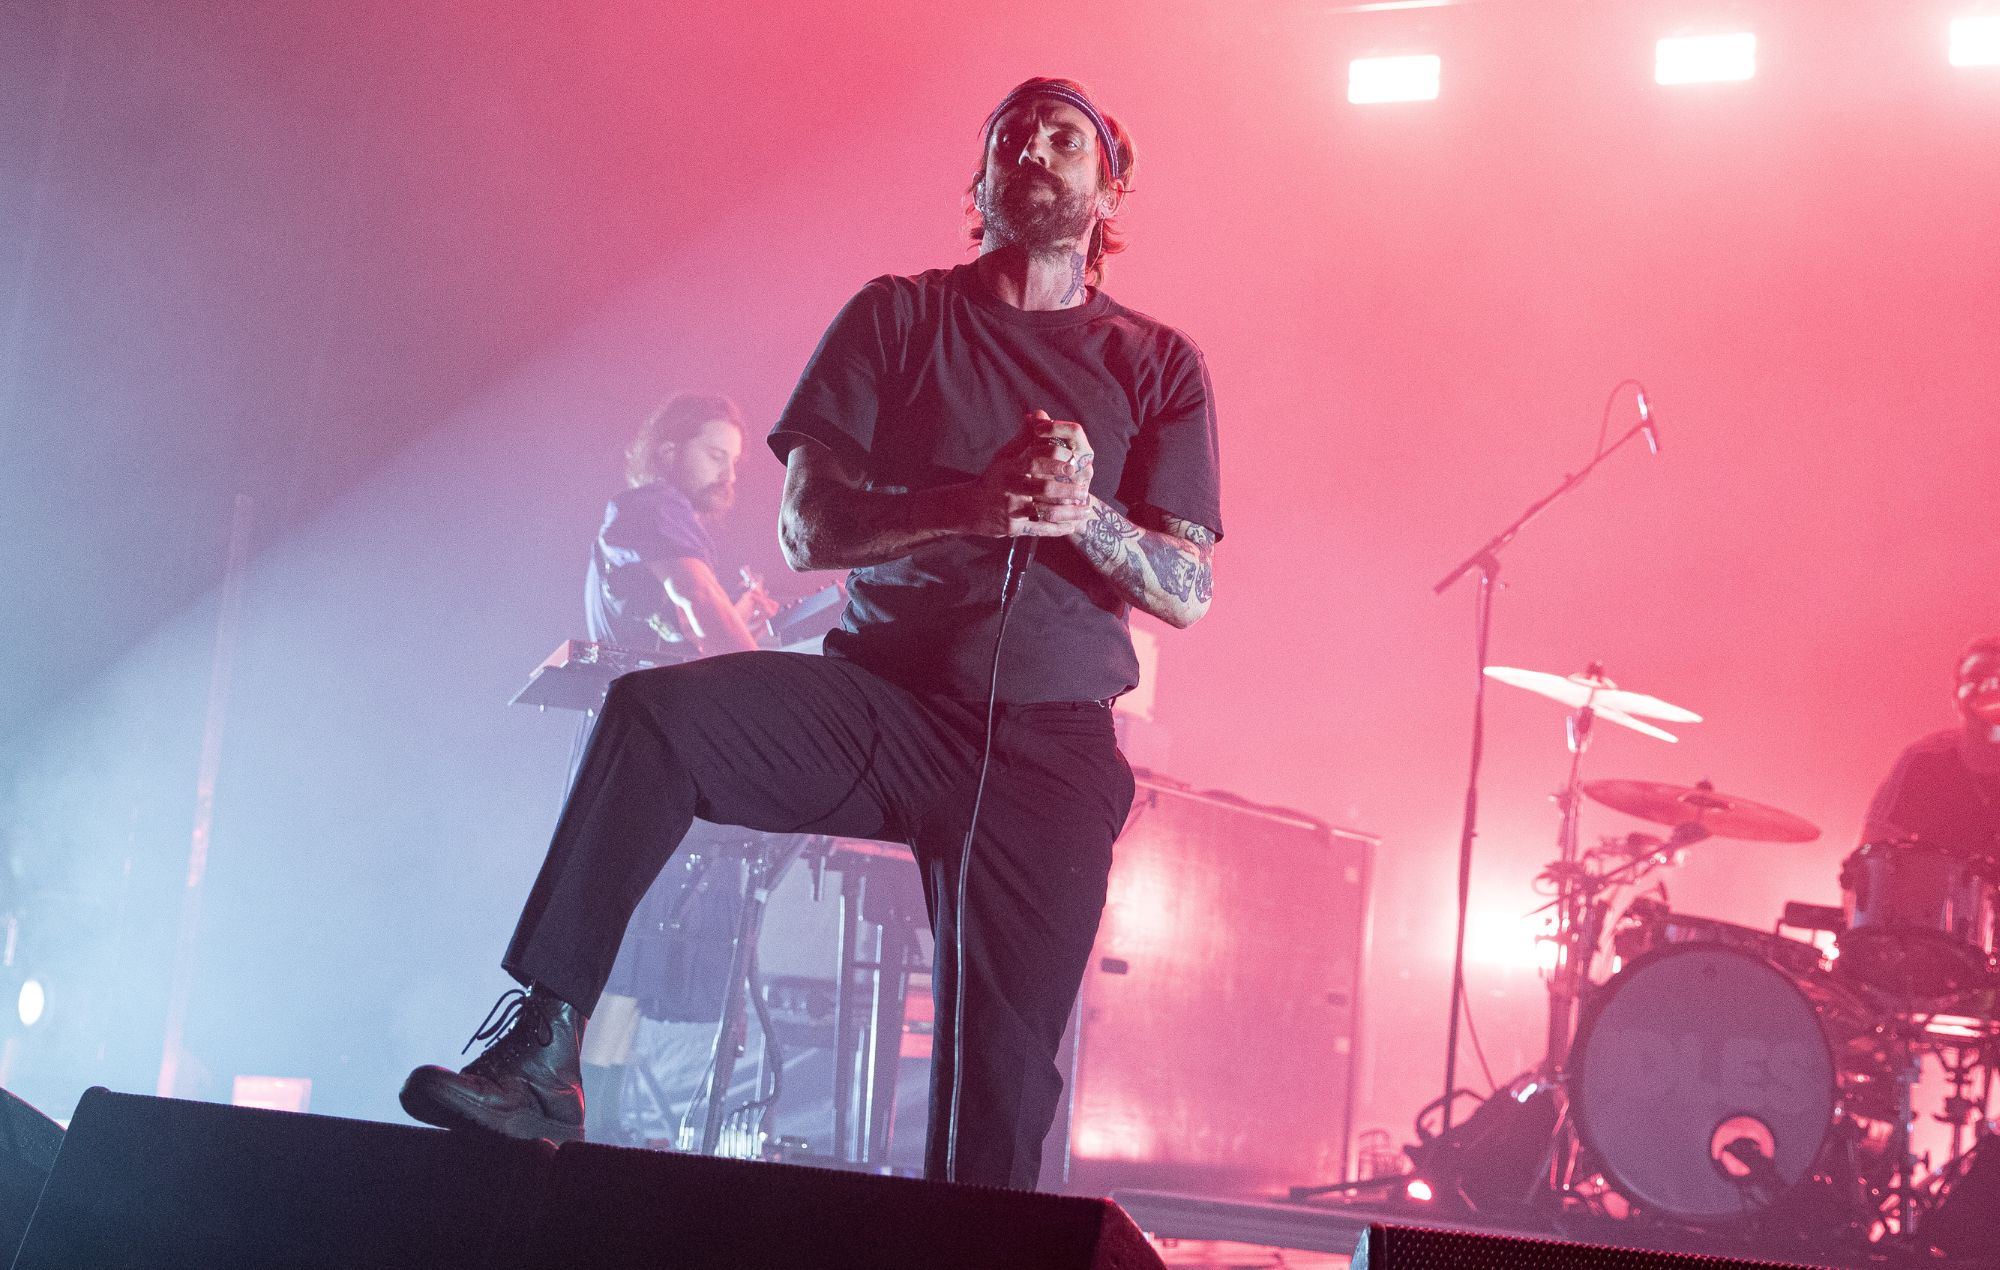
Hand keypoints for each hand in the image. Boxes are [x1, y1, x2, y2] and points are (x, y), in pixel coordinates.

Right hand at [955, 410, 1093, 536]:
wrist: (971, 508)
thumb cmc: (994, 478)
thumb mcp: (1006, 455)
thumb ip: (1025, 437)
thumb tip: (1039, 414)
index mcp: (1010, 468)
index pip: (1034, 460)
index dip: (1054, 461)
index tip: (1072, 463)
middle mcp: (1010, 489)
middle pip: (1043, 489)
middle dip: (1066, 489)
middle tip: (1084, 489)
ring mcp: (1012, 510)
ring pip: (1045, 512)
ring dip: (1068, 511)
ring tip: (1085, 508)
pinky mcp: (1014, 528)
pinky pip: (1040, 529)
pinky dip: (1058, 529)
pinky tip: (1072, 525)